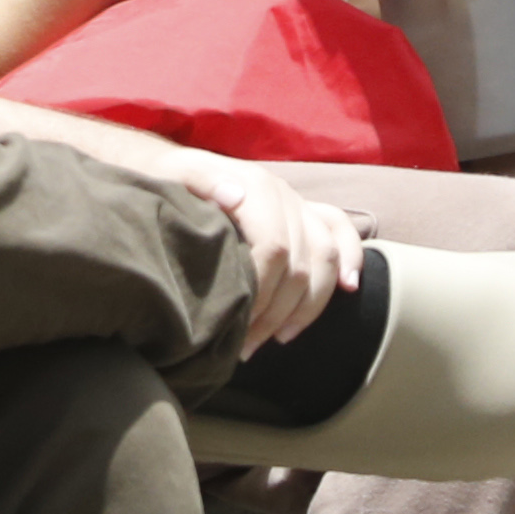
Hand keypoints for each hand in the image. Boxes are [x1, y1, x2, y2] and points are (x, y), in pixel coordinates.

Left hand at [169, 152, 367, 349]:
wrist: (164, 166)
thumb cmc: (163, 179)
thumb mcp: (170, 176)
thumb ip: (201, 182)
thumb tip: (236, 197)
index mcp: (253, 186)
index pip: (274, 248)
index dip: (262, 292)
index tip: (238, 326)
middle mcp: (282, 194)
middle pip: (300, 262)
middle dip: (277, 312)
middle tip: (246, 348)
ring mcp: (296, 202)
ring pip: (325, 255)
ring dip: (307, 304)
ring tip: (278, 337)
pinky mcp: (303, 211)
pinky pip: (339, 230)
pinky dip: (351, 258)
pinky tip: (348, 288)